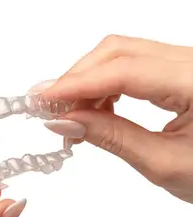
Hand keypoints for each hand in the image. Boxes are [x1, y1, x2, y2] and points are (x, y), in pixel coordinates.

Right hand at [35, 35, 192, 203]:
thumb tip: (64, 120)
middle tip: (48, 109)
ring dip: (89, 82)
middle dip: (77, 78)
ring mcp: (188, 63)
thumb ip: (110, 137)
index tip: (40, 100)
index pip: (123, 70)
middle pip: (119, 51)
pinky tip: (94, 112)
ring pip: (123, 55)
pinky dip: (106, 86)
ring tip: (70, 119)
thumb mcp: (163, 163)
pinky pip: (134, 66)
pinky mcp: (181, 71)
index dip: (76, 84)